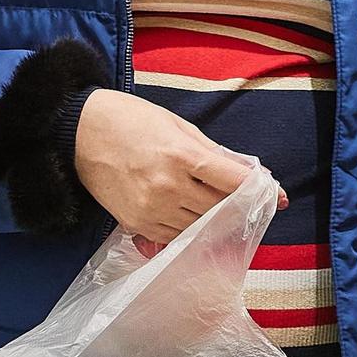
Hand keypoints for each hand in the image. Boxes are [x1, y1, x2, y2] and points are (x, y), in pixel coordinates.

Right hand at [74, 88, 255, 242]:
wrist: (79, 133)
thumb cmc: (132, 121)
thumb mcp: (177, 126)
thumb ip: (211, 152)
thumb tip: (243, 172)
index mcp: (181, 155)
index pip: (232, 180)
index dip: (259, 189)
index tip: (277, 195)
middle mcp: (168, 186)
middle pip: (219, 208)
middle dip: (240, 208)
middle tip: (255, 208)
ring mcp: (151, 209)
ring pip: (199, 227)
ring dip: (216, 223)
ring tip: (228, 217)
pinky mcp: (136, 224)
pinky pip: (174, 236)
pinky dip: (189, 231)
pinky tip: (197, 222)